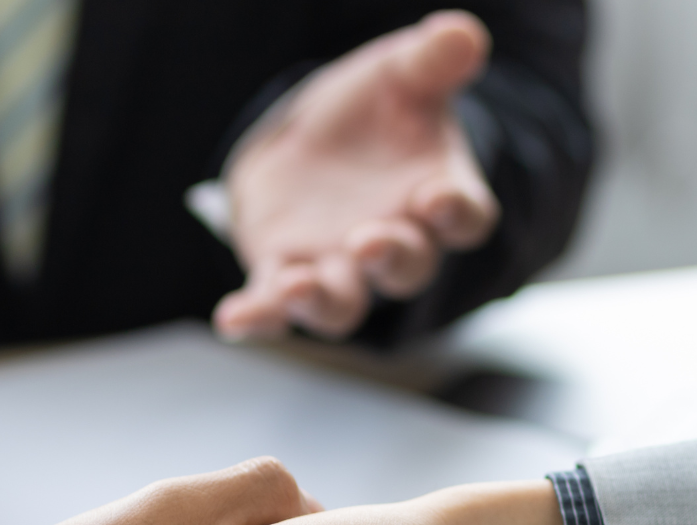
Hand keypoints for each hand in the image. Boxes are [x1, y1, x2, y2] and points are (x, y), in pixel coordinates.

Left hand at [213, 10, 500, 341]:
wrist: (315, 142)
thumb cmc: (374, 113)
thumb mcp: (400, 75)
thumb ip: (431, 61)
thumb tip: (460, 33)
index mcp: (438, 197)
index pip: (464, 218)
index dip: (456, 213)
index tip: (439, 197)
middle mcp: (395, 242)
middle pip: (406, 268)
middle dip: (389, 258)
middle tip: (370, 241)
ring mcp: (339, 265)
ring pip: (342, 304)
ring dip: (322, 301)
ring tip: (297, 289)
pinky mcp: (285, 273)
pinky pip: (273, 306)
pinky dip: (257, 317)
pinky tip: (232, 319)